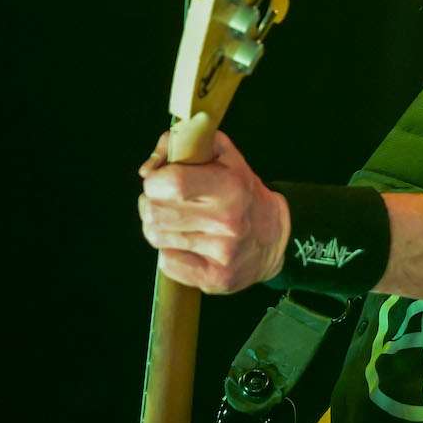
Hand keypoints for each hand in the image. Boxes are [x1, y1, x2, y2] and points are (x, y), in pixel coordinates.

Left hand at [137, 129, 288, 293]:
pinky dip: (168, 252)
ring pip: (156, 237)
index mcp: (230, 187)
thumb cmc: (241, 191)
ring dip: (157, 227)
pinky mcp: (215, 278)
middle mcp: (228, 222)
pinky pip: (167, 263)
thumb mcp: (222, 154)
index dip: (155, 181)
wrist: (276, 236)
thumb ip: (182, 144)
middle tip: (163, 202)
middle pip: (156, 212)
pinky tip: (184, 244)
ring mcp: (222, 253)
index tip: (159, 181)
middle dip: (151, 203)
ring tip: (174, 222)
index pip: (172, 183)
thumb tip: (147, 170)